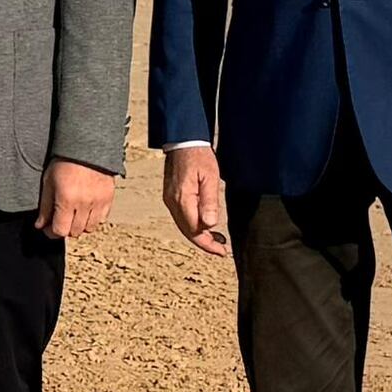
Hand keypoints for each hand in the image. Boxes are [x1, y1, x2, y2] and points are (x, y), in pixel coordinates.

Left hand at [37, 160, 115, 240]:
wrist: (87, 146)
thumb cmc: (65, 161)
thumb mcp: (48, 182)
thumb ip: (45, 206)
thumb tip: (40, 225)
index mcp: (67, 199)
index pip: (60, 230)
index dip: (51, 232)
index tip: (47, 228)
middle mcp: (84, 203)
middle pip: (74, 232)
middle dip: (65, 228)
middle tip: (59, 219)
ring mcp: (98, 202)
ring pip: (89, 228)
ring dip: (79, 225)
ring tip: (73, 214)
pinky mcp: (108, 198)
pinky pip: (102, 219)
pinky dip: (93, 219)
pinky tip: (86, 209)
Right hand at [159, 143, 229, 258]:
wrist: (183, 140)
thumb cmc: (198, 155)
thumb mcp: (210, 177)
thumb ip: (210, 201)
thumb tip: (210, 225)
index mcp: (182, 199)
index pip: (194, 230)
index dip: (208, 244)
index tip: (222, 251)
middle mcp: (172, 202)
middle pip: (187, 232)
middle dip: (204, 243)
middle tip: (221, 250)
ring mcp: (170, 199)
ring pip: (184, 226)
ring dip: (199, 236)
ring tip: (217, 240)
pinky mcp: (171, 196)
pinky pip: (181, 217)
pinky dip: (193, 226)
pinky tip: (205, 225)